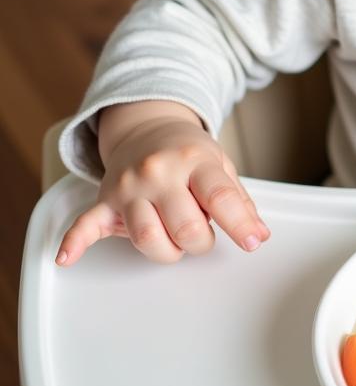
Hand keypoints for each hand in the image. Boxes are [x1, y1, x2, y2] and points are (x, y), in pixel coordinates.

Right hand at [56, 106, 269, 266]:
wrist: (148, 127)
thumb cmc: (189, 153)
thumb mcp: (221, 166)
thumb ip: (239, 201)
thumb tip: (258, 235)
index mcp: (196, 161)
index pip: (221, 196)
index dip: (240, 224)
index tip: (253, 241)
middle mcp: (160, 171)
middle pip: (185, 225)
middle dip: (201, 242)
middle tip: (202, 235)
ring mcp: (130, 186)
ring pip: (146, 235)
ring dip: (166, 250)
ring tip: (174, 239)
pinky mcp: (106, 200)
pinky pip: (86, 223)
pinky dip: (75, 242)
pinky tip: (66, 258)